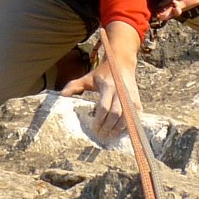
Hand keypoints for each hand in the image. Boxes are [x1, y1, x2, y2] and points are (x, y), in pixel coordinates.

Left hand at [60, 21, 142, 137]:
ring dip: (118, 128)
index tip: (94, 128)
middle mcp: (120, 92)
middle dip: (108, 126)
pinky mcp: (136, 100)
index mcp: (108, 86)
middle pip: (116, 114)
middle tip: (101, 135)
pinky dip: (129, 125)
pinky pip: (135, 116)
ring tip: (110, 135)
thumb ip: (74, 86)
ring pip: (127, 117)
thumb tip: (61, 95)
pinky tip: (121, 131)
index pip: (104, 107)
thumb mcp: (88, 78)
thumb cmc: (103, 72)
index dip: (99, 119)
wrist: (122, 63)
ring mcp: (130, 96)